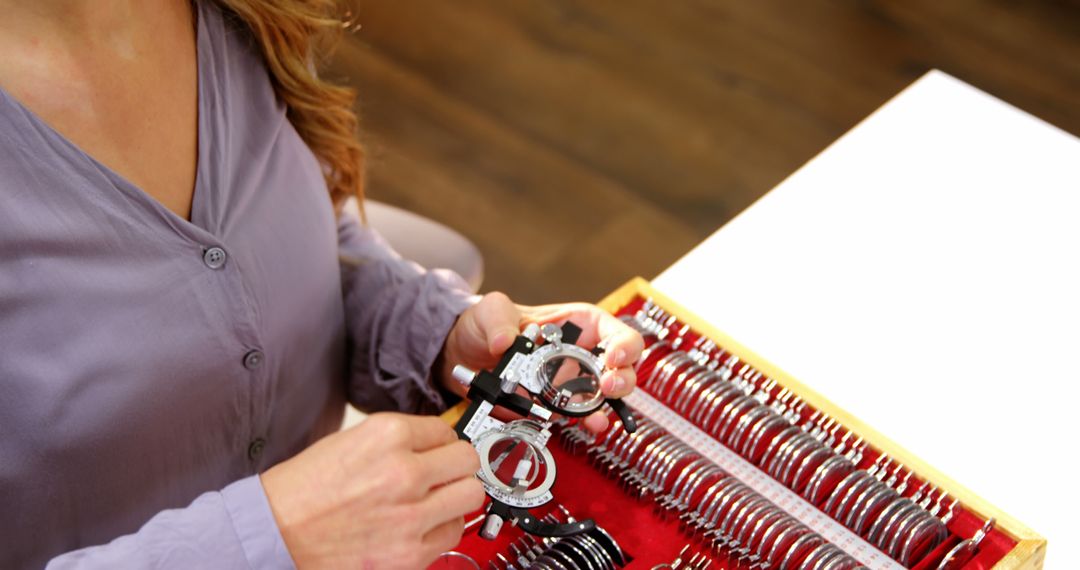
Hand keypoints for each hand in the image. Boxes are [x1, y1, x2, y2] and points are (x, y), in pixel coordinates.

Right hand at [261, 413, 484, 568]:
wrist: (275, 533)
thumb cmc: (304, 490)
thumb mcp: (351, 441)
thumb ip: (398, 441)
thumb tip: (434, 443)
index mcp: (388, 436)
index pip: (447, 431)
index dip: (440, 443)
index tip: (438, 452)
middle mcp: (404, 472)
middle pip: (467, 460)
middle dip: (456, 467)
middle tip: (443, 475)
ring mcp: (410, 515)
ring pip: (470, 496)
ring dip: (455, 497)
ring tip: (434, 500)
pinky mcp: (410, 553)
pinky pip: (453, 532)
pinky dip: (441, 528)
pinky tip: (419, 525)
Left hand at [437, 292, 644, 432]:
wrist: (464, 355)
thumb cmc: (486, 325)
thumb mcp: (490, 311)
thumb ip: (498, 320)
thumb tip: (504, 341)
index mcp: (578, 325)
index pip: (616, 332)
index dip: (624, 344)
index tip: (614, 357)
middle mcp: (582, 354)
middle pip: (621, 367)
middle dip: (622, 378)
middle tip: (608, 387)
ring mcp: (572, 383)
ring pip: (606, 398)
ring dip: (608, 408)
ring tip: (598, 416)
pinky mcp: (556, 406)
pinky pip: (578, 417)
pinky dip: (586, 424)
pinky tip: (588, 427)